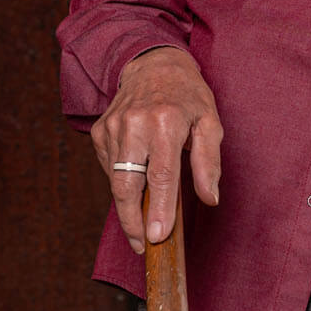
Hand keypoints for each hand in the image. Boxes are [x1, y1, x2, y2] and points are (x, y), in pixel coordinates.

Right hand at [90, 47, 223, 254]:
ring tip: (143, 219)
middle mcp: (134, 124)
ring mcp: (112, 127)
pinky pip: (109, 168)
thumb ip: (208, 162)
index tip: (157, 238)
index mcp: (166, 122)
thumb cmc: (188, 96)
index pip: (161, 176)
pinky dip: (122, 181)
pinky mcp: (99, 131)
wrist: (154, 64)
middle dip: (132, 220)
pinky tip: (137, 179)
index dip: (159, 210)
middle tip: (141, 245)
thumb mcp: (210, 122)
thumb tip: (209, 198)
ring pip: (115, 180)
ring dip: (128, 204)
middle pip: (127, 185)